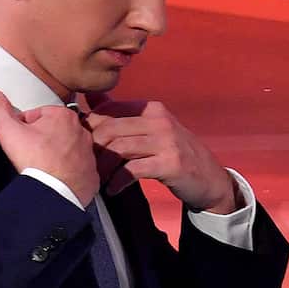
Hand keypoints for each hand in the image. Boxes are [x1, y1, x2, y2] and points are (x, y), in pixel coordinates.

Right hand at [0, 89, 99, 205]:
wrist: (56, 194)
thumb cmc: (36, 161)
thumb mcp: (9, 131)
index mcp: (63, 116)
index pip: (38, 115)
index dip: (24, 127)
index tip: (20, 139)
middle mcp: (80, 131)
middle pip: (54, 131)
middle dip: (41, 139)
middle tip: (29, 154)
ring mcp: (88, 153)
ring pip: (67, 149)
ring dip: (55, 155)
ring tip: (41, 167)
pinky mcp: (90, 172)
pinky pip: (77, 168)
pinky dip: (67, 172)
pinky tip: (55, 178)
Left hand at [83, 95, 237, 212]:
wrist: (209, 177)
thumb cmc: (172, 153)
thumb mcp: (150, 128)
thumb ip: (122, 114)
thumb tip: (90, 97)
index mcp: (150, 108)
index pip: (109, 110)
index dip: (89, 128)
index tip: (79, 145)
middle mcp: (159, 120)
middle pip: (110, 129)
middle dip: (92, 149)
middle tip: (83, 165)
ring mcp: (167, 141)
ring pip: (119, 149)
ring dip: (102, 167)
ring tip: (95, 179)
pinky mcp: (170, 163)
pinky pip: (133, 170)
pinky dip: (118, 181)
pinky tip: (112, 190)